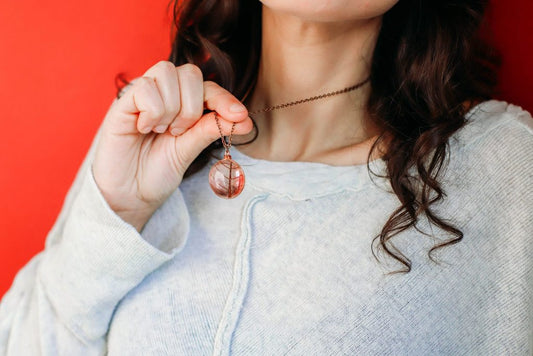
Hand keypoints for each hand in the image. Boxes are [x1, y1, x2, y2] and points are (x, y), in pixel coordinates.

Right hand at [92, 61, 252, 230]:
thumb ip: (212, 129)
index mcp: (184, 103)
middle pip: (190, 72)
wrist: (130, 194)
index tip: (241, 116)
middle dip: (192, 106)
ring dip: (171, 108)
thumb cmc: (158, 170)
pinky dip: (152, 111)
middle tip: (180, 132)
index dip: (225, 98)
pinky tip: (143, 128)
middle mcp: (164, 93)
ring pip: (167, 73)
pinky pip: (145, 87)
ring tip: (161, 131)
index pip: (209, 87)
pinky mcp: (122, 101)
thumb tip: (246, 120)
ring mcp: (142, 94)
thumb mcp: (191, 149)